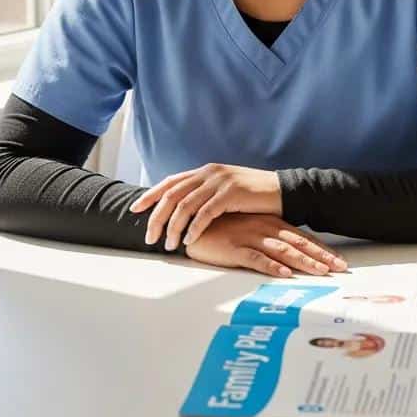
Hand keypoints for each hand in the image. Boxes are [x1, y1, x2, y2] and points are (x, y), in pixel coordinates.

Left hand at [130, 163, 282, 250]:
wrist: (281, 191)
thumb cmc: (252, 195)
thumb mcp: (224, 189)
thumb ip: (204, 193)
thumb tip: (180, 210)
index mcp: (205, 170)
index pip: (170, 181)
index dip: (150, 195)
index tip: (134, 209)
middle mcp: (210, 172)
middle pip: (172, 194)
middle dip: (157, 217)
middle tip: (150, 237)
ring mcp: (220, 181)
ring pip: (186, 205)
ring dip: (174, 227)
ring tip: (170, 245)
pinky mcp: (231, 193)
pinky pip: (206, 213)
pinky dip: (195, 228)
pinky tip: (190, 240)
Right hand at [184, 213, 346, 277]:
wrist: (190, 224)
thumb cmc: (221, 227)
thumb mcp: (248, 229)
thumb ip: (267, 237)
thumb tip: (290, 252)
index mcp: (270, 223)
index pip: (302, 237)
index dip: (321, 249)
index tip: (339, 260)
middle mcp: (264, 228)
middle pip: (298, 244)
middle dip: (321, 256)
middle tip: (341, 268)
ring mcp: (250, 237)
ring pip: (283, 251)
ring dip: (303, 262)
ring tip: (321, 272)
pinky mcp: (234, 249)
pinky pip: (256, 258)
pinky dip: (272, 266)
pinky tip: (285, 273)